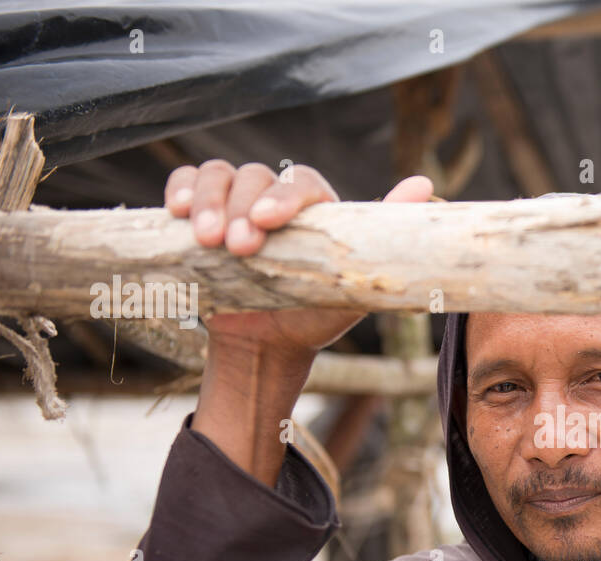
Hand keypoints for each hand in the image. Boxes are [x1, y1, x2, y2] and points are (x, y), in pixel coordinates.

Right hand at [164, 161, 433, 359]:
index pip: (301, 183)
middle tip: (238, 247)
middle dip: (241, 208)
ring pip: (217, 176)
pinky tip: (175, 212)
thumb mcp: (358, 281)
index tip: (267, 221)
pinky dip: (179, 190)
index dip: (284, 197)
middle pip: (253, 176)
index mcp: (315, 207)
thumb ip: (387, 232)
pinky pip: (186, 185)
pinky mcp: (202, 215)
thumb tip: (424, 184)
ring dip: (207, 201)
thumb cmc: (317, 312)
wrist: (271, 345)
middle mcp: (275, 197)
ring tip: (205, 238)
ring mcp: (236, 203)